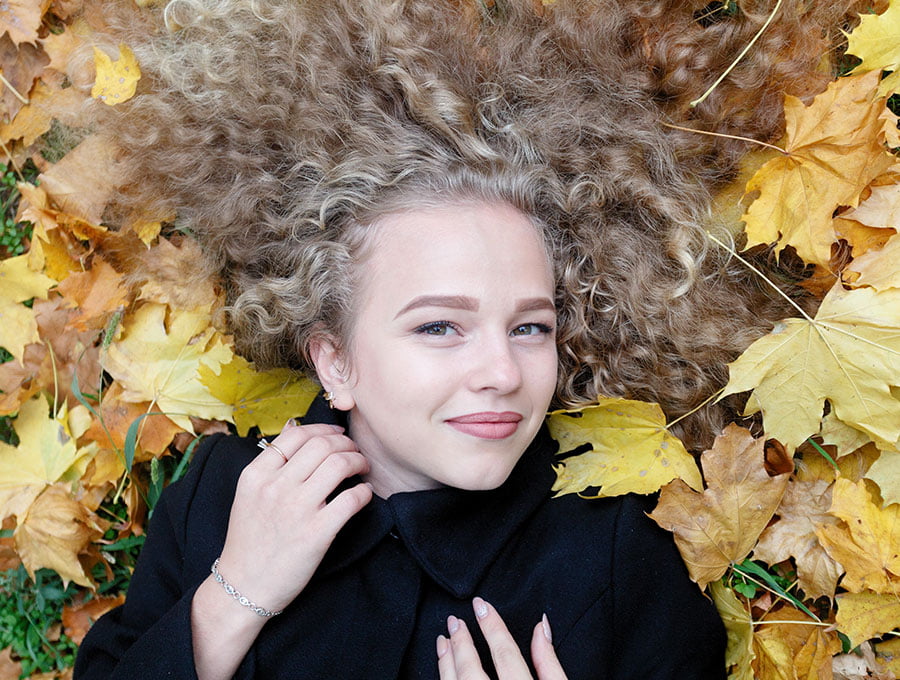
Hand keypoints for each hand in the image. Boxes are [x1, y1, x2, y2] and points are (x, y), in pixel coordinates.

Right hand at [215, 420, 372, 612]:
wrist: (243, 587)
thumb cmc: (249, 540)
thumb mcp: (249, 494)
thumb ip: (271, 462)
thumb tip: (294, 426)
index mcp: (256, 475)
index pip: (296, 434)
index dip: (324, 428)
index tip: (337, 434)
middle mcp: (275, 487)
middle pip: (322, 445)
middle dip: (346, 443)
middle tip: (354, 451)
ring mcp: (296, 509)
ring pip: (339, 464)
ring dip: (358, 462)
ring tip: (362, 468)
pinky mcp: (316, 533)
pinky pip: (351, 499)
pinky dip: (364, 492)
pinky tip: (364, 494)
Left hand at [436, 597, 567, 679]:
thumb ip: (550, 662)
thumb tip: (541, 625)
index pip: (504, 654)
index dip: (492, 626)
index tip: (481, 605)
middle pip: (472, 670)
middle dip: (461, 643)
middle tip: (454, 621)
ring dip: (446, 662)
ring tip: (443, 641)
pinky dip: (445, 679)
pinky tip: (443, 670)